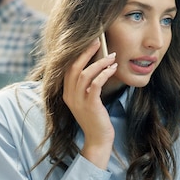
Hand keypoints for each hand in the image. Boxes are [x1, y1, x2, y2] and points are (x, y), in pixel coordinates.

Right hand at [63, 38, 116, 169]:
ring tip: (111, 56)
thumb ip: (86, 85)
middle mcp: (70, 95)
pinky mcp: (90, 105)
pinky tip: (113, 68)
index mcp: (66, 93)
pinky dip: (104, 73)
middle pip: (74, 67)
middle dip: (86, 52)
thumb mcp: (86, 99)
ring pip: (85, 74)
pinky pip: (96, 84)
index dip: (76, 54)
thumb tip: (96, 63)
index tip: (87, 42)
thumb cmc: (95, 117)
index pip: (67, 68)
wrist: (98, 139)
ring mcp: (78, 101)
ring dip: (99, 62)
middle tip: (97, 41)